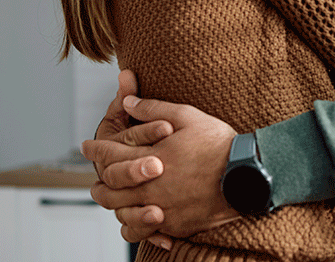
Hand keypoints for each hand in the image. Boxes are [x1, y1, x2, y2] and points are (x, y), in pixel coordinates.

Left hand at [83, 94, 239, 240]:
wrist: (247, 176)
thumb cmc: (219, 144)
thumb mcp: (187, 116)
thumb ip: (153, 109)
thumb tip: (128, 102)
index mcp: (149, 158)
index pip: (110, 155)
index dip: (96, 150)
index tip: (87, 146)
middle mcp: (150, 187)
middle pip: (111, 190)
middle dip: (100, 184)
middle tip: (95, 182)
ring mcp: (162, 208)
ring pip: (123, 214)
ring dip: (114, 206)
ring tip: (112, 202)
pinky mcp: (175, 224)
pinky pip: (146, 231)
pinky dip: (137, 227)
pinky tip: (138, 221)